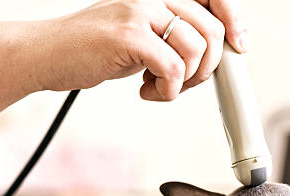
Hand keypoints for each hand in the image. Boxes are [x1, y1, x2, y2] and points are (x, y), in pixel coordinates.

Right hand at [36, 0, 247, 99]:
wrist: (48, 54)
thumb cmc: (96, 50)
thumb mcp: (144, 38)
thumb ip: (175, 38)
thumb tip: (215, 54)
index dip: (235, 20)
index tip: (240, 46)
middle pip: (212, 30)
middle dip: (206, 68)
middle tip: (182, 82)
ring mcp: (140, 10)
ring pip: (196, 48)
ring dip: (185, 82)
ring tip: (159, 87)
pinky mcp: (129, 35)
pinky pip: (173, 68)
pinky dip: (168, 91)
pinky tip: (147, 91)